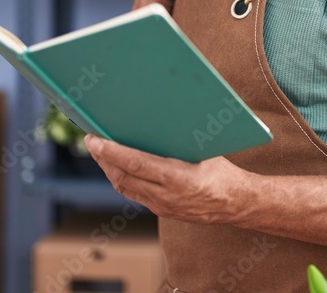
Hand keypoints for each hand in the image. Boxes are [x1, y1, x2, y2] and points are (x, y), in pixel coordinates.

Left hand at [84, 134, 247, 224]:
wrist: (235, 203)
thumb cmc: (223, 172)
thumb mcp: (204, 151)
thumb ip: (180, 140)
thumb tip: (160, 116)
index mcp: (178, 178)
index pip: (136, 164)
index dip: (112, 152)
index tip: (95, 140)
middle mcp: (166, 195)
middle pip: (123, 176)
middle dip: (103, 158)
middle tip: (91, 141)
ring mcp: (162, 206)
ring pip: (124, 187)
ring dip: (109, 169)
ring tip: (100, 152)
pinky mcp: (161, 210)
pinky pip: (134, 194)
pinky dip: (122, 178)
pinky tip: (118, 167)